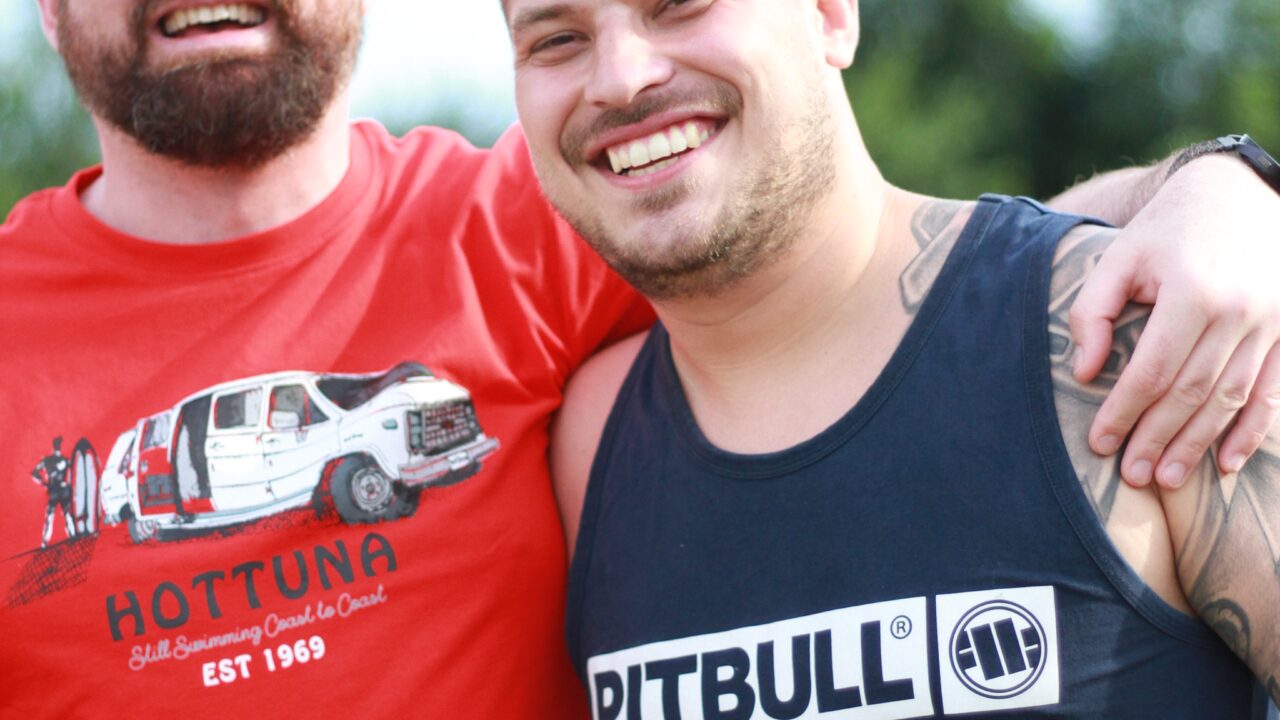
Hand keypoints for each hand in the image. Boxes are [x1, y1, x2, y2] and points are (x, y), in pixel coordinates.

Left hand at [1071, 154, 1279, 487]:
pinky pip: (1273, 392)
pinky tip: (1225, 463)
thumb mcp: (1119, 259)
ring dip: (1199, 444)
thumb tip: (1084, 373)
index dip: (1124, 411)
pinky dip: (1252, 431)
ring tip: (1166, 477)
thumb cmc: (1165, 233)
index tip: (1099, 443)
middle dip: (1159, 438)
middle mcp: (1239, 310)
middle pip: (1193, 392)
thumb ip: (1092, 313)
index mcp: (1193, 292)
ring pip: (1232, 398)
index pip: (1152, 370)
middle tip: (1131, 474)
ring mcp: (1272, 322)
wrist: (1235, 195)